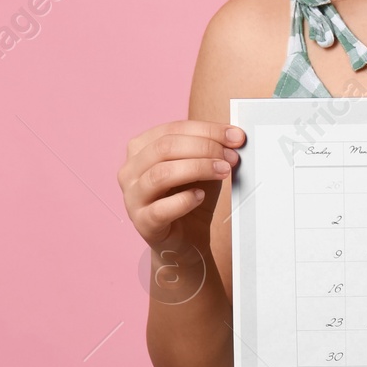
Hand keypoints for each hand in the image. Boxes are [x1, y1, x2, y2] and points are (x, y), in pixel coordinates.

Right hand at [118, 120, 244, 247]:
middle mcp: (130, 170)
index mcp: (141, 148)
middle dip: (205, 148)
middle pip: (165, 147)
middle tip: (231, 157)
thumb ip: (212, 149)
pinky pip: (160, 208)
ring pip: (161, 173)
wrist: (187, 238)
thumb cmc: (193, 195)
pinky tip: (201, 196)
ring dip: (198, 168)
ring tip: (223, 172)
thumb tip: (235, 136)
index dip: (208, 130)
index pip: (173, 129)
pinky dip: (185, 200)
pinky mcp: (142, 222)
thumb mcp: (204, 166)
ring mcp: (132, 197)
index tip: (236, 137)